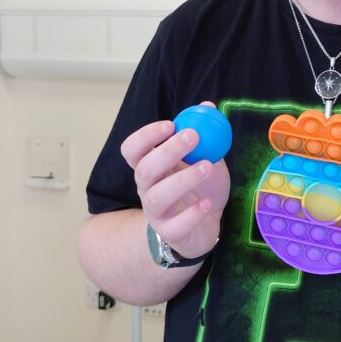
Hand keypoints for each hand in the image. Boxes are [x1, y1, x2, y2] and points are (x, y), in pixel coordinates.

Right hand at [120, 102, 230, 259]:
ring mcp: (157, 214)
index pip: (133, 150)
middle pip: (144, 170)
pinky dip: (191, 214)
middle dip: (166, 151)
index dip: (146, 136)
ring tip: (207, 166)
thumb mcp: (205, 158)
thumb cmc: (201, 188)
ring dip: (182, 179)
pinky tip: (206, 203)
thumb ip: (205, 136)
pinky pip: (175, 226)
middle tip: (193, 136)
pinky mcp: (171, 234)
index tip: (170, 124)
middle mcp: (148, 189)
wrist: (207, 226)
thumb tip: (207, 106)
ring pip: (157, 197)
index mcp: (152, 167)